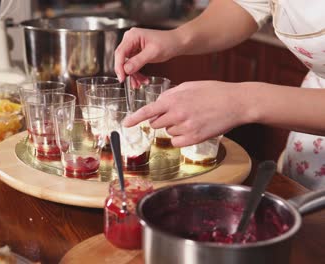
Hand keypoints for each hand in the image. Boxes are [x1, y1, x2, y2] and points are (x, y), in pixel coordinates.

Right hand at [114, 28, 184, 81]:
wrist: (177, 43)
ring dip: (133, 75)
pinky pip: (132, 65)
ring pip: (126, 64)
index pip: (120, 53)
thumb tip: (126, 70)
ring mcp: (132, 46)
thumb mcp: (153, 53)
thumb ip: (138, 61)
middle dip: (126, 73)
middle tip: (131, 83)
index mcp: (132, 36)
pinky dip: (136, 73)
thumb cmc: (168, 42)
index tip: (122, 78)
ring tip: (139, 84)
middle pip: (121, 59)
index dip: (119, 67)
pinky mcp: (136, 52)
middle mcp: (130, 39)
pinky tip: (142, 79)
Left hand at [123, 81, 250, 146]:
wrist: (236, 102)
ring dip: (174, 127)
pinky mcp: (194, 138)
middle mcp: (177, 114)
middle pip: (156, 123)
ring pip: (167, 132)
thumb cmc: (214, 92)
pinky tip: (193, 127)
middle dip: (161, 119)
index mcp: (173, 99)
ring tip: (192, 117)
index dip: (134, 118)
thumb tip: (159, 103)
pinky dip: (181, 137)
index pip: (148, 111)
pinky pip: (177, 141)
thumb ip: (170, 94)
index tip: (126, 124)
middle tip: (177, 113)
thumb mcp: (188, 86)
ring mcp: (185, 127)